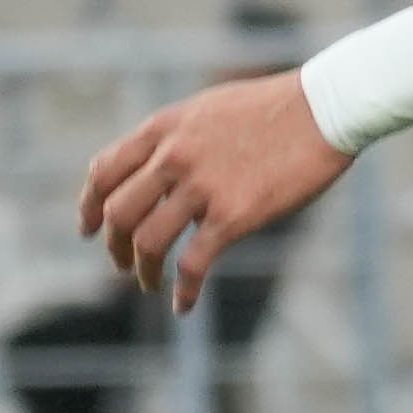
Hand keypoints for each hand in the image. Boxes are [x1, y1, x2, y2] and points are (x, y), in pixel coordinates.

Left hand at [80, 71, 349, 312]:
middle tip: (121, 263)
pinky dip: (184, 290)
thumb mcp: (211, 109)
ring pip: (147, 241)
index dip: (88, 204)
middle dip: (113, 245)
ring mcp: (201, 186)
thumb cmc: (277, 107)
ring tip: (148, 284)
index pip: (105, 170)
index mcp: (165, 128)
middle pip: (118, 213)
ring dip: (142, 270)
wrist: (325, 108)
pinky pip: (194, 263)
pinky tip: (183, 306)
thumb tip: (163, 166)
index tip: (87, 227)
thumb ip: (180, 137)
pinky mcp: (234, 215)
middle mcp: (174, 156)